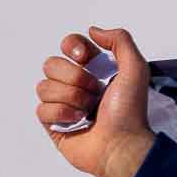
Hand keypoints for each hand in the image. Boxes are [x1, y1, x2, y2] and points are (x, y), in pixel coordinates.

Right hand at [36, 25, 156, 176]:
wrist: (123, 146)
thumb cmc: (130, 113)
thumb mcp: (136, 70)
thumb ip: (121, 41)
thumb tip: (93, 31)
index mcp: (95, 71)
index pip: (69, 45)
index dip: (72, 46)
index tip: (84, 56)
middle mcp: (77, 86)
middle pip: (51, 64)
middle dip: (74, 77)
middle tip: (95, 93)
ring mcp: (64, 105)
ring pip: (44, 86)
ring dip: (70, 97)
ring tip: (89, 111)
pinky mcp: (54, 125)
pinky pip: (41, 108)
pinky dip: (62, 114)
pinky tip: (79, 123)